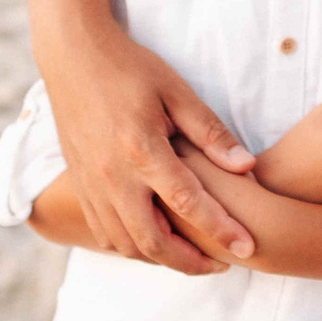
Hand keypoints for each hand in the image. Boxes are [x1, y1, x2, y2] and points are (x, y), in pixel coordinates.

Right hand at [44, 25, 256, 272]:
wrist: (73, 57)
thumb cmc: (130, 69)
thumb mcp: (177, 92)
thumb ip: (210, 133)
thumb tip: (246, 167)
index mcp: (142, 150)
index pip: (189, 204)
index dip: (221, 230)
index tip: (248, 249)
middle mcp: (113, 176)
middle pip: (153, 242)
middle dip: (191, 263)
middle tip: (224, 263)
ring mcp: (92, 186)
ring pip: (126, 245)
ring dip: (162, 260)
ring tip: (194, 257)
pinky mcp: (80, 187)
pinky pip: (105, 234)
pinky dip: (132, 247)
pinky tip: (155, 241)